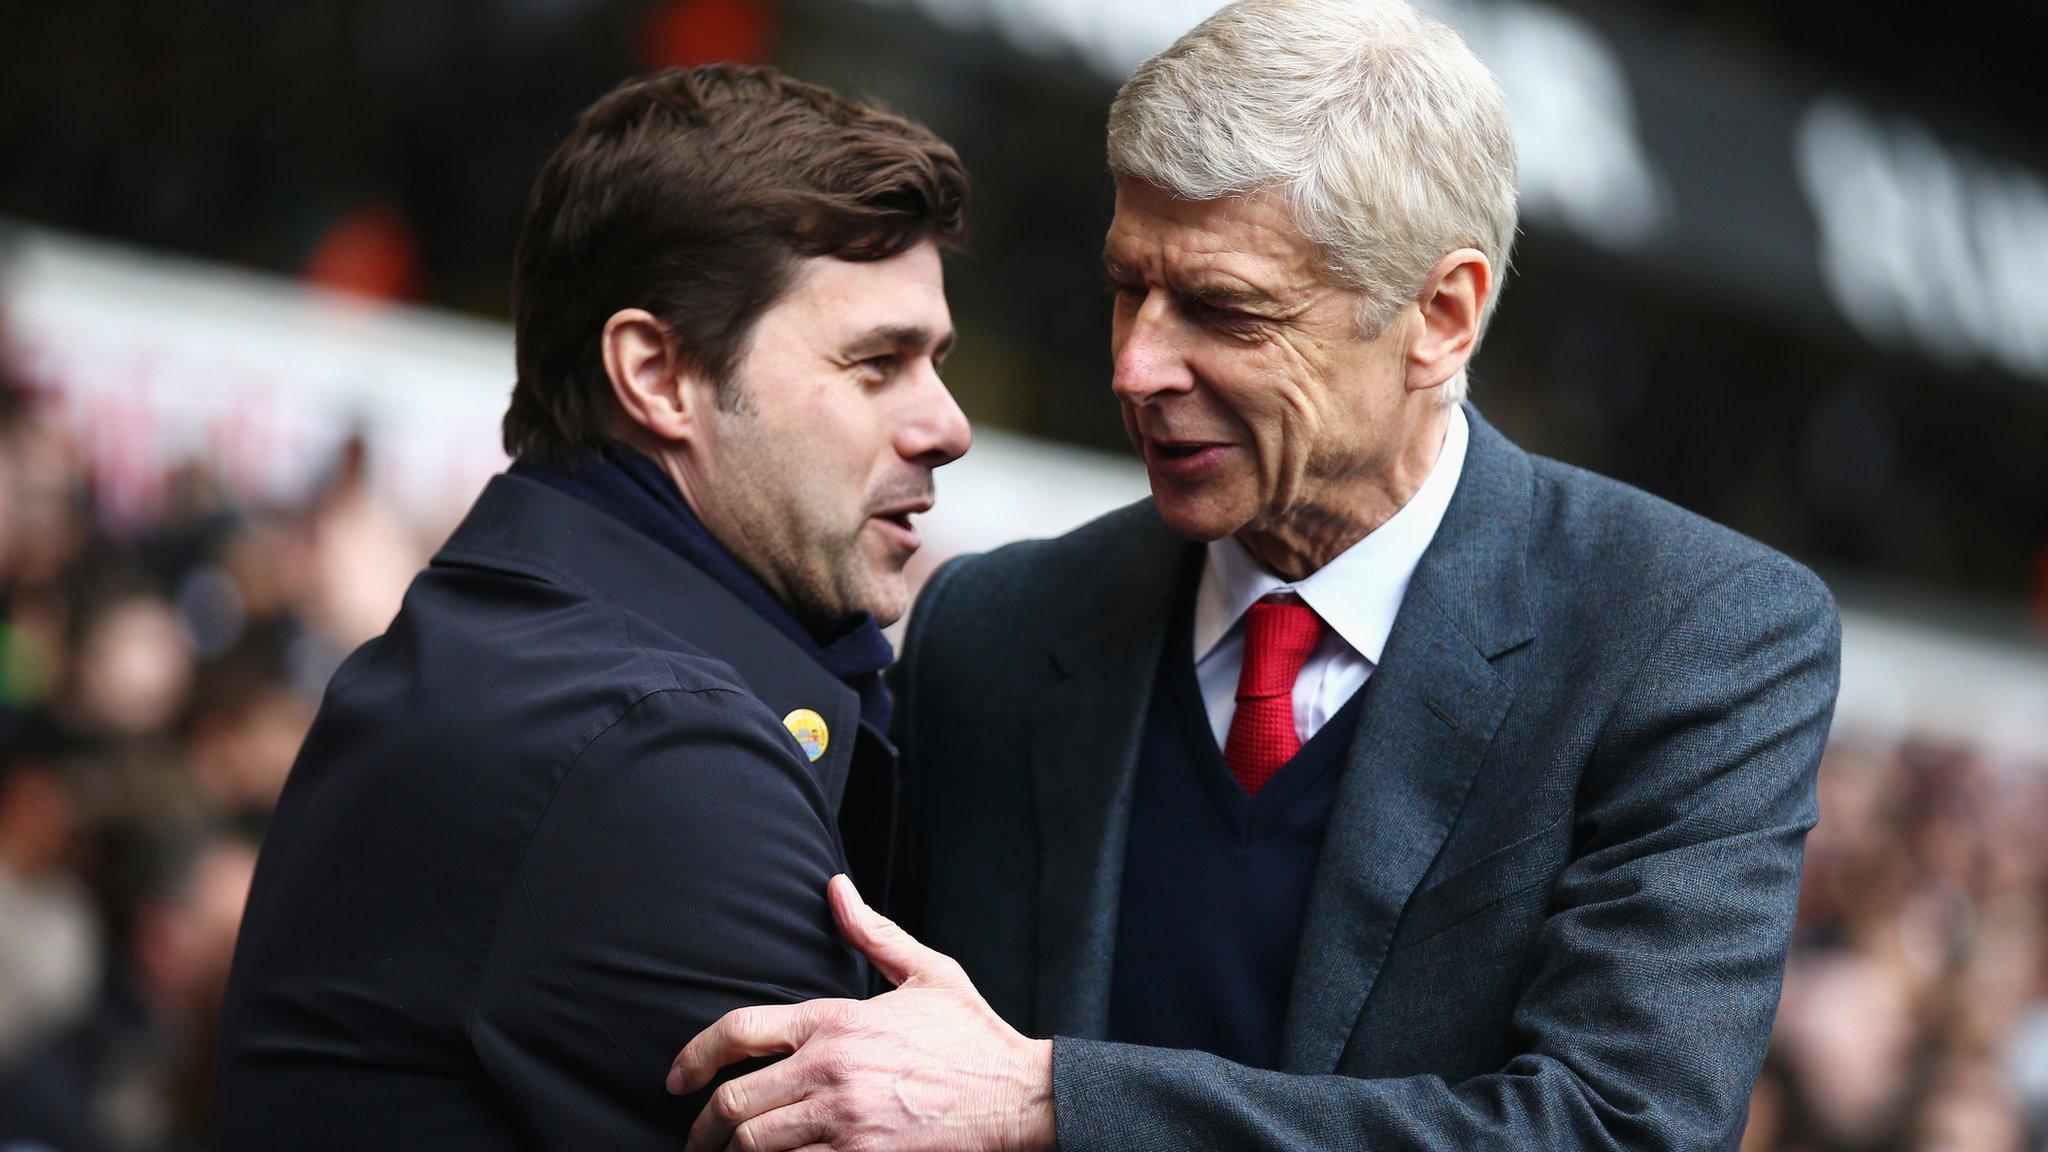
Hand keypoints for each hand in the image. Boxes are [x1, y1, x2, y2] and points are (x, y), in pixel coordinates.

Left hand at [668, 874, 1054, 1151]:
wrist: (1018, 1098)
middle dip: (704, 1126)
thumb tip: (835, 887)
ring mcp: (844, 1123)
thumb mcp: (926, 972)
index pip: (740, 1031)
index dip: (695, 1055)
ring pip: (756, 1146)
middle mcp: (831, 1071)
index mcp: (837, 1020)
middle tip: (696, 1136)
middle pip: (734, 1104)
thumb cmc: (972, 1037)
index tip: (678, 1077)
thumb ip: (872, 932)